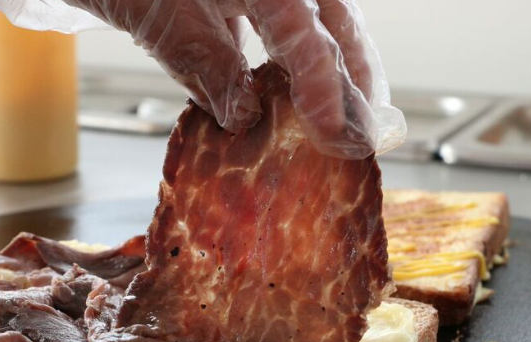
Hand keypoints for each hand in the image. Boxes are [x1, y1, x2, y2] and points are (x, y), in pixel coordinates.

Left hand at [64, 0, 379, 158]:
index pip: (303, 30)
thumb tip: (246, 117)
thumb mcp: (163, 24)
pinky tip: (300, 91)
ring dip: (336, 67)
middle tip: (367, 132)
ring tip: (350, 116)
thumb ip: (207, 66)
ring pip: (319, 18)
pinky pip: (288, 22)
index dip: (324, 86)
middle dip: (355, 76)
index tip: (335, 134)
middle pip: (334, 18)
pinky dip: (300, 56)